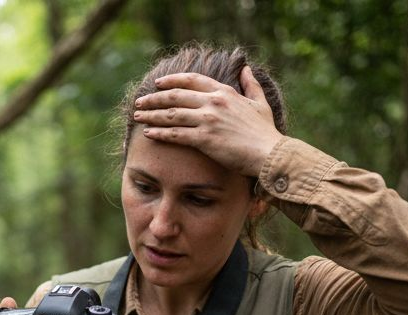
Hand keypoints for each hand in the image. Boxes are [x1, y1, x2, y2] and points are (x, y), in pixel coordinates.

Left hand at [132, 66, 283, 177]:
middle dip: (154, 99)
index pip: (191, 80)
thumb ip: (251, 85)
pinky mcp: (204, 138)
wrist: (270, 153)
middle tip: (140, 102)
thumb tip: (246, 68)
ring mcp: (208, 119)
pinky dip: (160, 133)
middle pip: (175, 96)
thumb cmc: (266, 132)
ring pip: (172, 114)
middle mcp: (213, 102)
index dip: (172, 81)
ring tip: (137, 116)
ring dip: (152, 115)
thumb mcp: (260, 103)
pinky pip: (175, 134)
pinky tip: (148, 133)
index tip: (158, 84)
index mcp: (224, 92)